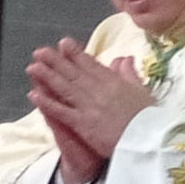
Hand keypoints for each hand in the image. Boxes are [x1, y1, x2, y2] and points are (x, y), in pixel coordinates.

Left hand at [28, 38, 153, 183]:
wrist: (151, 140)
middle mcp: (100, 91)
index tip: (63, 43)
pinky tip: (34, 95)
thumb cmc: (150, 118)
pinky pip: (62, 111)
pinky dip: (47, 103)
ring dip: (48, 76)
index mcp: (116, 82)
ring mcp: (90, 106)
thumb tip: (124, 57)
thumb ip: (130, 74)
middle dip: (56, 61)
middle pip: (74, 73)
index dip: (76, 54)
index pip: (92, 65)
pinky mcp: (84, 123)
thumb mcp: (143, 91)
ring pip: (65, 88)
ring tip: (33, 67)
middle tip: (40, 51)